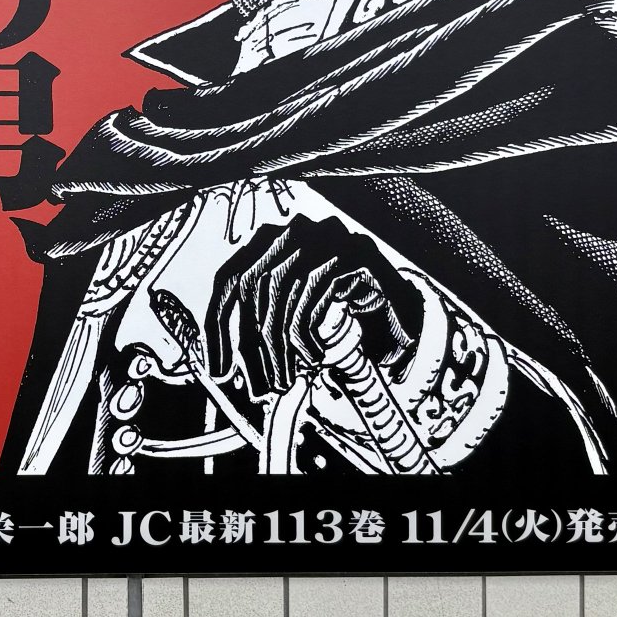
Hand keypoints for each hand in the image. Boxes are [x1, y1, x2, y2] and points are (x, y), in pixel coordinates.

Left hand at [205, 214, 416, 399]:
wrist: (398, 306)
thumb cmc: (336, 313)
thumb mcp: (291, 315)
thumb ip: (259, 326)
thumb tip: (228, 363)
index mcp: (269, 242)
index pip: (230, 278)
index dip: (217, 326)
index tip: (218, 368)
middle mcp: (293, 231)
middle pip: (253, 288)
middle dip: (252, 345)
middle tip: (260, 385)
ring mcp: (324, 237)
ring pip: (282, 294)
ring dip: (280, 349)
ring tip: (286, 380)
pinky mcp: (351, 252)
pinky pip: (313, 295)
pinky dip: (308, 335)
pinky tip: (315, 357)